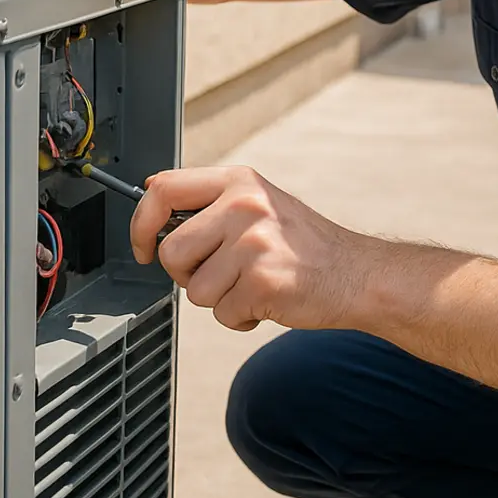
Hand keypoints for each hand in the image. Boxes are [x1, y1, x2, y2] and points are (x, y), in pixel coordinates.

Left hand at [130, 166, 375, 331]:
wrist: (357, 274)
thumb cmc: (305, 245)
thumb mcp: (260, 203)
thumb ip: (213, 201)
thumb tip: (152, 194)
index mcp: (239, 181)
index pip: (163, 189)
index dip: (140, 223)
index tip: (141, 246)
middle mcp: (245, 205)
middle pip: (171, 251)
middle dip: (187, 275)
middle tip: (221, 275)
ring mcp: (254, 242)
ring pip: (194, 289)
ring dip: (219, 299)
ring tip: (253, 285)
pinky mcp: (263, 280)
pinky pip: (221, 313)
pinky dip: (240, 317)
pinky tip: (267, 301)